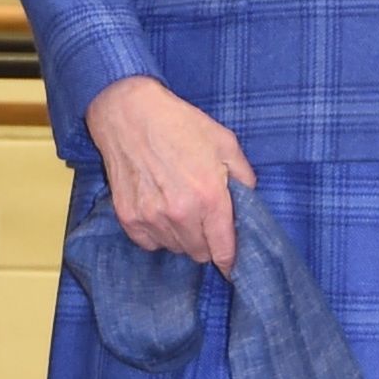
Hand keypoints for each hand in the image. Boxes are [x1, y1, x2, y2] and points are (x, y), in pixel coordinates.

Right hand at [82, 75, 255, 272]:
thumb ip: (244, 176)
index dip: (229, 260)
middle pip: (199, 253)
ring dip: (181, 236)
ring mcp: (152, 218)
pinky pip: (150, 243)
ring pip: (175, 248)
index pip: (223, 249)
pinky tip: (158, 208)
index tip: (230, 265)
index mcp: (209, 197)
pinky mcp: (129, 217)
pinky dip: (157, 233)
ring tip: (178, 206)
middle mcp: (181, 213)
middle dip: (205, 241)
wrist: (129, 114)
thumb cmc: (179, 124)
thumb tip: (249, 200)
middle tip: (202, 216)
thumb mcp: (224, 142)